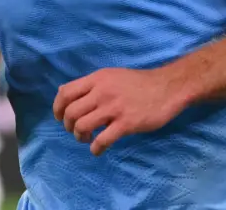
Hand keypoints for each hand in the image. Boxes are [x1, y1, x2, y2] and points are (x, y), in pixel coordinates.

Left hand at [52, 67, 188, 155]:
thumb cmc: (138, 83)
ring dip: (80, 136)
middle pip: (71, 112)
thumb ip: (91, 84)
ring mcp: (114, 108)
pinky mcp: (127, 123)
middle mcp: (102, 92)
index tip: (60, 118)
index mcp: (97, 79)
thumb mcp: (110, 75)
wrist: (168, 88)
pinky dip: (96, 148)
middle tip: (75, 131)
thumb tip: (65, 93)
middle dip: (68, 125)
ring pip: (83, 125)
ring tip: (86, 139)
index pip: (65, 92)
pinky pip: (103, 140)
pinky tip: (98, 150)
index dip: (58, 108)